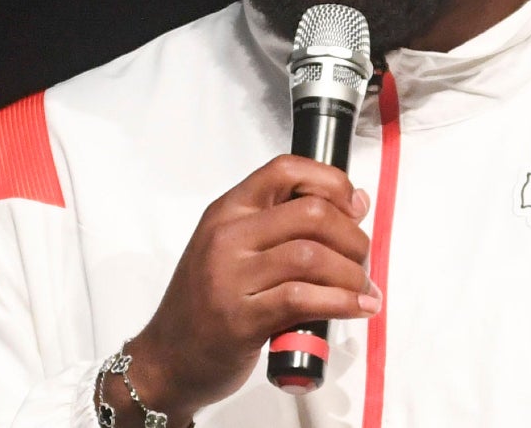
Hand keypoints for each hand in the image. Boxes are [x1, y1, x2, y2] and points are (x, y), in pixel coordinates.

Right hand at [114, 155, 377, 423]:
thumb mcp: (235, 248)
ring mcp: (230, 278)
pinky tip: (358, 308)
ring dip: (353, 273)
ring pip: (312, 256)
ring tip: (364, 289)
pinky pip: (304, 299)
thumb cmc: (208, 303)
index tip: (354, 205)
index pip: (285, 170)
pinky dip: (343, 302)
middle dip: (353, 236)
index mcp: (228, 211)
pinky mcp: (241, 320)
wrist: (166, 360)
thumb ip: (284, 224)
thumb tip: (354, 204)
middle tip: (362, 257)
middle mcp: (227, 237)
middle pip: (311, 213)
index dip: (331, 181)